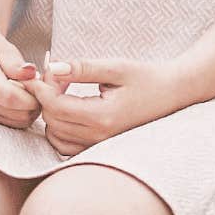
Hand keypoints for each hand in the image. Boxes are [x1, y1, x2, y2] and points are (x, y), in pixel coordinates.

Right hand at [0, 28, 41, 128]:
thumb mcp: (4, 47)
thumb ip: (16, 63)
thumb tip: (31, 73)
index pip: (11, 97)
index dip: (32, 96)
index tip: (40, 84)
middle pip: (17, 114)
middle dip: (34, 101)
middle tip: (34, 85)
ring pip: (18, 122)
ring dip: (29, 109)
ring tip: (26, 90)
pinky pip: (12, 123)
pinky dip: (21, 113)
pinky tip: (19, 97)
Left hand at [25, 57, 191, 157]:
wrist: (173, 94)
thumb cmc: (146, 77)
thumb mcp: (116, 67)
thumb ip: (82, 68)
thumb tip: (52, 67)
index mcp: (103, 117)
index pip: (56, 107)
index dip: (42, 88)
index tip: (43, 70)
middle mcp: (100, 137)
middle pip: (52, 121)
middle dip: (46, 97)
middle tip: (56, 75)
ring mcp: (100, 146)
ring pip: (55, 137)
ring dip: (52, 113)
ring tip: (63, 90)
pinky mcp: (100, 147)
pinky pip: (67, 146)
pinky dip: (60, 128)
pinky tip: (70, 107)